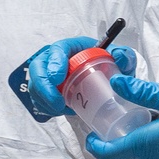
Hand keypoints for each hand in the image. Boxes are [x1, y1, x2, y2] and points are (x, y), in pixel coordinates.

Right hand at [12, 38, 138, 121]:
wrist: (105, 79)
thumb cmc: (109, 66)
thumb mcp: (120, 60)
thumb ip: (124, 56)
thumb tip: (120, 56)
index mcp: (73, 47)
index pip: (58, 49)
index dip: (54, 62)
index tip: (58, 78)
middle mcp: (56, 58)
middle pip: (38, 67)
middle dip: (43, 86)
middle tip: (57, 102)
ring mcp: (48, 74)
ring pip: (35, 84)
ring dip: (44, 99)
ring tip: (60, 109)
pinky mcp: (46, 88)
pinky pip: (37, 97)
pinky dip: (45, 106)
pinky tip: (59, 110)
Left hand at [81, 71, 158, 158]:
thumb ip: (143, 92)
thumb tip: (116, 83)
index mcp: (146, 145)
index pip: (110, 154)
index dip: (97, 146)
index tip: (93, 137)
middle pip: (134, 152)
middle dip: (132, 137)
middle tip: (139, 116)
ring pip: (155, 158)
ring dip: (156, 143)